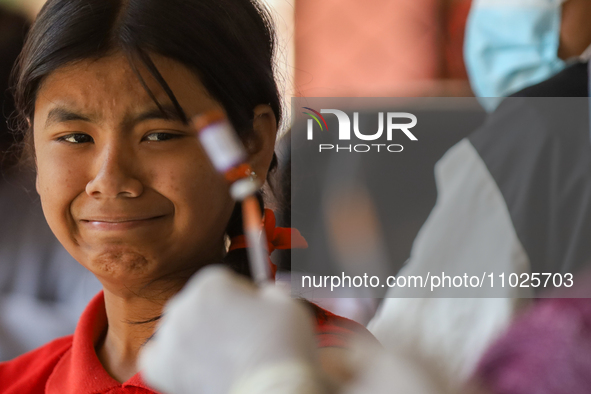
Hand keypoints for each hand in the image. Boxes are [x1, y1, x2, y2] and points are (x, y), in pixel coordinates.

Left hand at [139, 265, 328, 393]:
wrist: (272, 391)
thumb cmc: (281, 348)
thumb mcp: (285, 303)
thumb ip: (267, 291)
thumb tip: (262, 295)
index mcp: (211, 282)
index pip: (220, 281)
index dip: (238, 297)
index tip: (248, 312)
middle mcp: (184, 304)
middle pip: (196, 302)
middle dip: (213, 315)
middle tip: (236, 336)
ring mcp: (169, 336)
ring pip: (177, 327)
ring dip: (193, 336)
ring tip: (220, 354)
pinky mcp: (160, 366)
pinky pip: (156, 354)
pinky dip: (170, 358)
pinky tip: (193, 364)